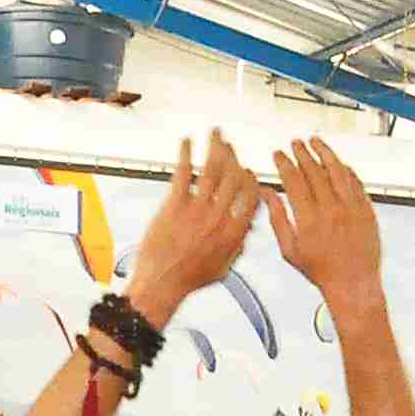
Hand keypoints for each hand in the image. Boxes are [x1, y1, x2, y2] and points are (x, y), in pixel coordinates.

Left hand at [131, 133, 262, 309]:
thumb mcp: (224, 267)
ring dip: (215, 148)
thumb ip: (237, 246)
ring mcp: (197, 209)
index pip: (250, 198)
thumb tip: (245, 231)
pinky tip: (187, 142)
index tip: (249, 172)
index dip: (251, 181)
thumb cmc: (189, 279)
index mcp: (233, 232)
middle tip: (230, 146)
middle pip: (233, 178)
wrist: (163, 282)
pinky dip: (186, 154)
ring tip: (215, 133)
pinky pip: (183, 173)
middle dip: (233, 157)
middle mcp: (218, 217)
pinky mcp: (175, 205)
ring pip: (212, 170)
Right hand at [262, 138, 384, 306]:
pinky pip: (356, 182)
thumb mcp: (290, 249)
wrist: (353, 284)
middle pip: (314, 170)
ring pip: (337, 170)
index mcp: (309, 219)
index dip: (284, 163)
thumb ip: (277, 218)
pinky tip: (338, 163)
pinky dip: (345, 169)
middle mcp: (331, 210)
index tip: (279, 155)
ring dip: (324, 152)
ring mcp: (351, 209)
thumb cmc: (322, 271)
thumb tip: (266, 194)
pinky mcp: (367, 211)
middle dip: (302, 153)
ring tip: (316, 142)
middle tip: (295, 144)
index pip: (294, 180)